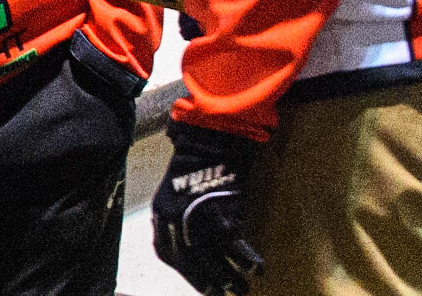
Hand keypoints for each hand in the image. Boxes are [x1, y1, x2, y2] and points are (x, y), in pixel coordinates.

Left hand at [152, 121, 264, 295]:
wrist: (209, 141)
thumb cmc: (196, 163)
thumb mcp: (177, 192)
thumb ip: (181, 217)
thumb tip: (191, 242)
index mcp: (162, 216)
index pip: (169, 255)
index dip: (186, 272)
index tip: (200, 284)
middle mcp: (176, 224)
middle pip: (193, 263)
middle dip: (209, 281)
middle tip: (221, 294)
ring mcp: (198, 222)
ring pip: (216, 260)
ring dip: (231, 278)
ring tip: (243, 290)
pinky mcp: (222, 217)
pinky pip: (236, 246)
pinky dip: (248, 260)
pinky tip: (259, 269)